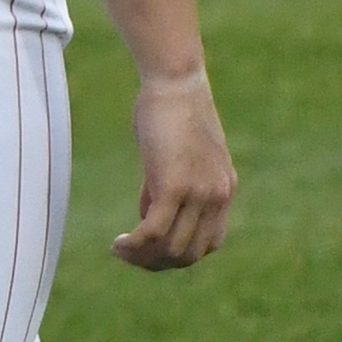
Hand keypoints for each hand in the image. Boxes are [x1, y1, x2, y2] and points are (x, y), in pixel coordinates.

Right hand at [112, 70, 235, 269]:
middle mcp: (217, 197)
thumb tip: (148, 213)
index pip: (208, 244)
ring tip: (120, 250)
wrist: (174, 79)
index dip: (177, 253)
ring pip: (172, 249)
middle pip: (190, 254)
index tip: (150, 245)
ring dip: (143, 258)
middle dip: (157, 263)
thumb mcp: (175, 153)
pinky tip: (118, 244)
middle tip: (129, 254)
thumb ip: (168, 184)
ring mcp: (199, 193)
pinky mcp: (174, 185)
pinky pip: (154, 231)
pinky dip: (134, 245)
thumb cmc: (168, 107)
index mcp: (223, 190)